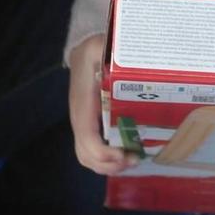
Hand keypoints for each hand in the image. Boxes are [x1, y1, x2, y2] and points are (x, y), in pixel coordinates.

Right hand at [67, 35, 134, 175]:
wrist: (84, 53)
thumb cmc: (95, 51)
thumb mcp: (100, 47)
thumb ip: (108, 52)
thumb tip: (124, 61)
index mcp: (83, 105)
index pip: (87, 138)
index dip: (103, 152)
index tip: (124, 154)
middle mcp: (80, 119)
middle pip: (86, 154)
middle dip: (109, 165)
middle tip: (134, 160)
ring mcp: (83, 125)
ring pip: (87, 157)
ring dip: (108, 167)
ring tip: (131, 161)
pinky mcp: (89, 126)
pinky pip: (91, 152)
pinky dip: (107, 162)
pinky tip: (125, 156)